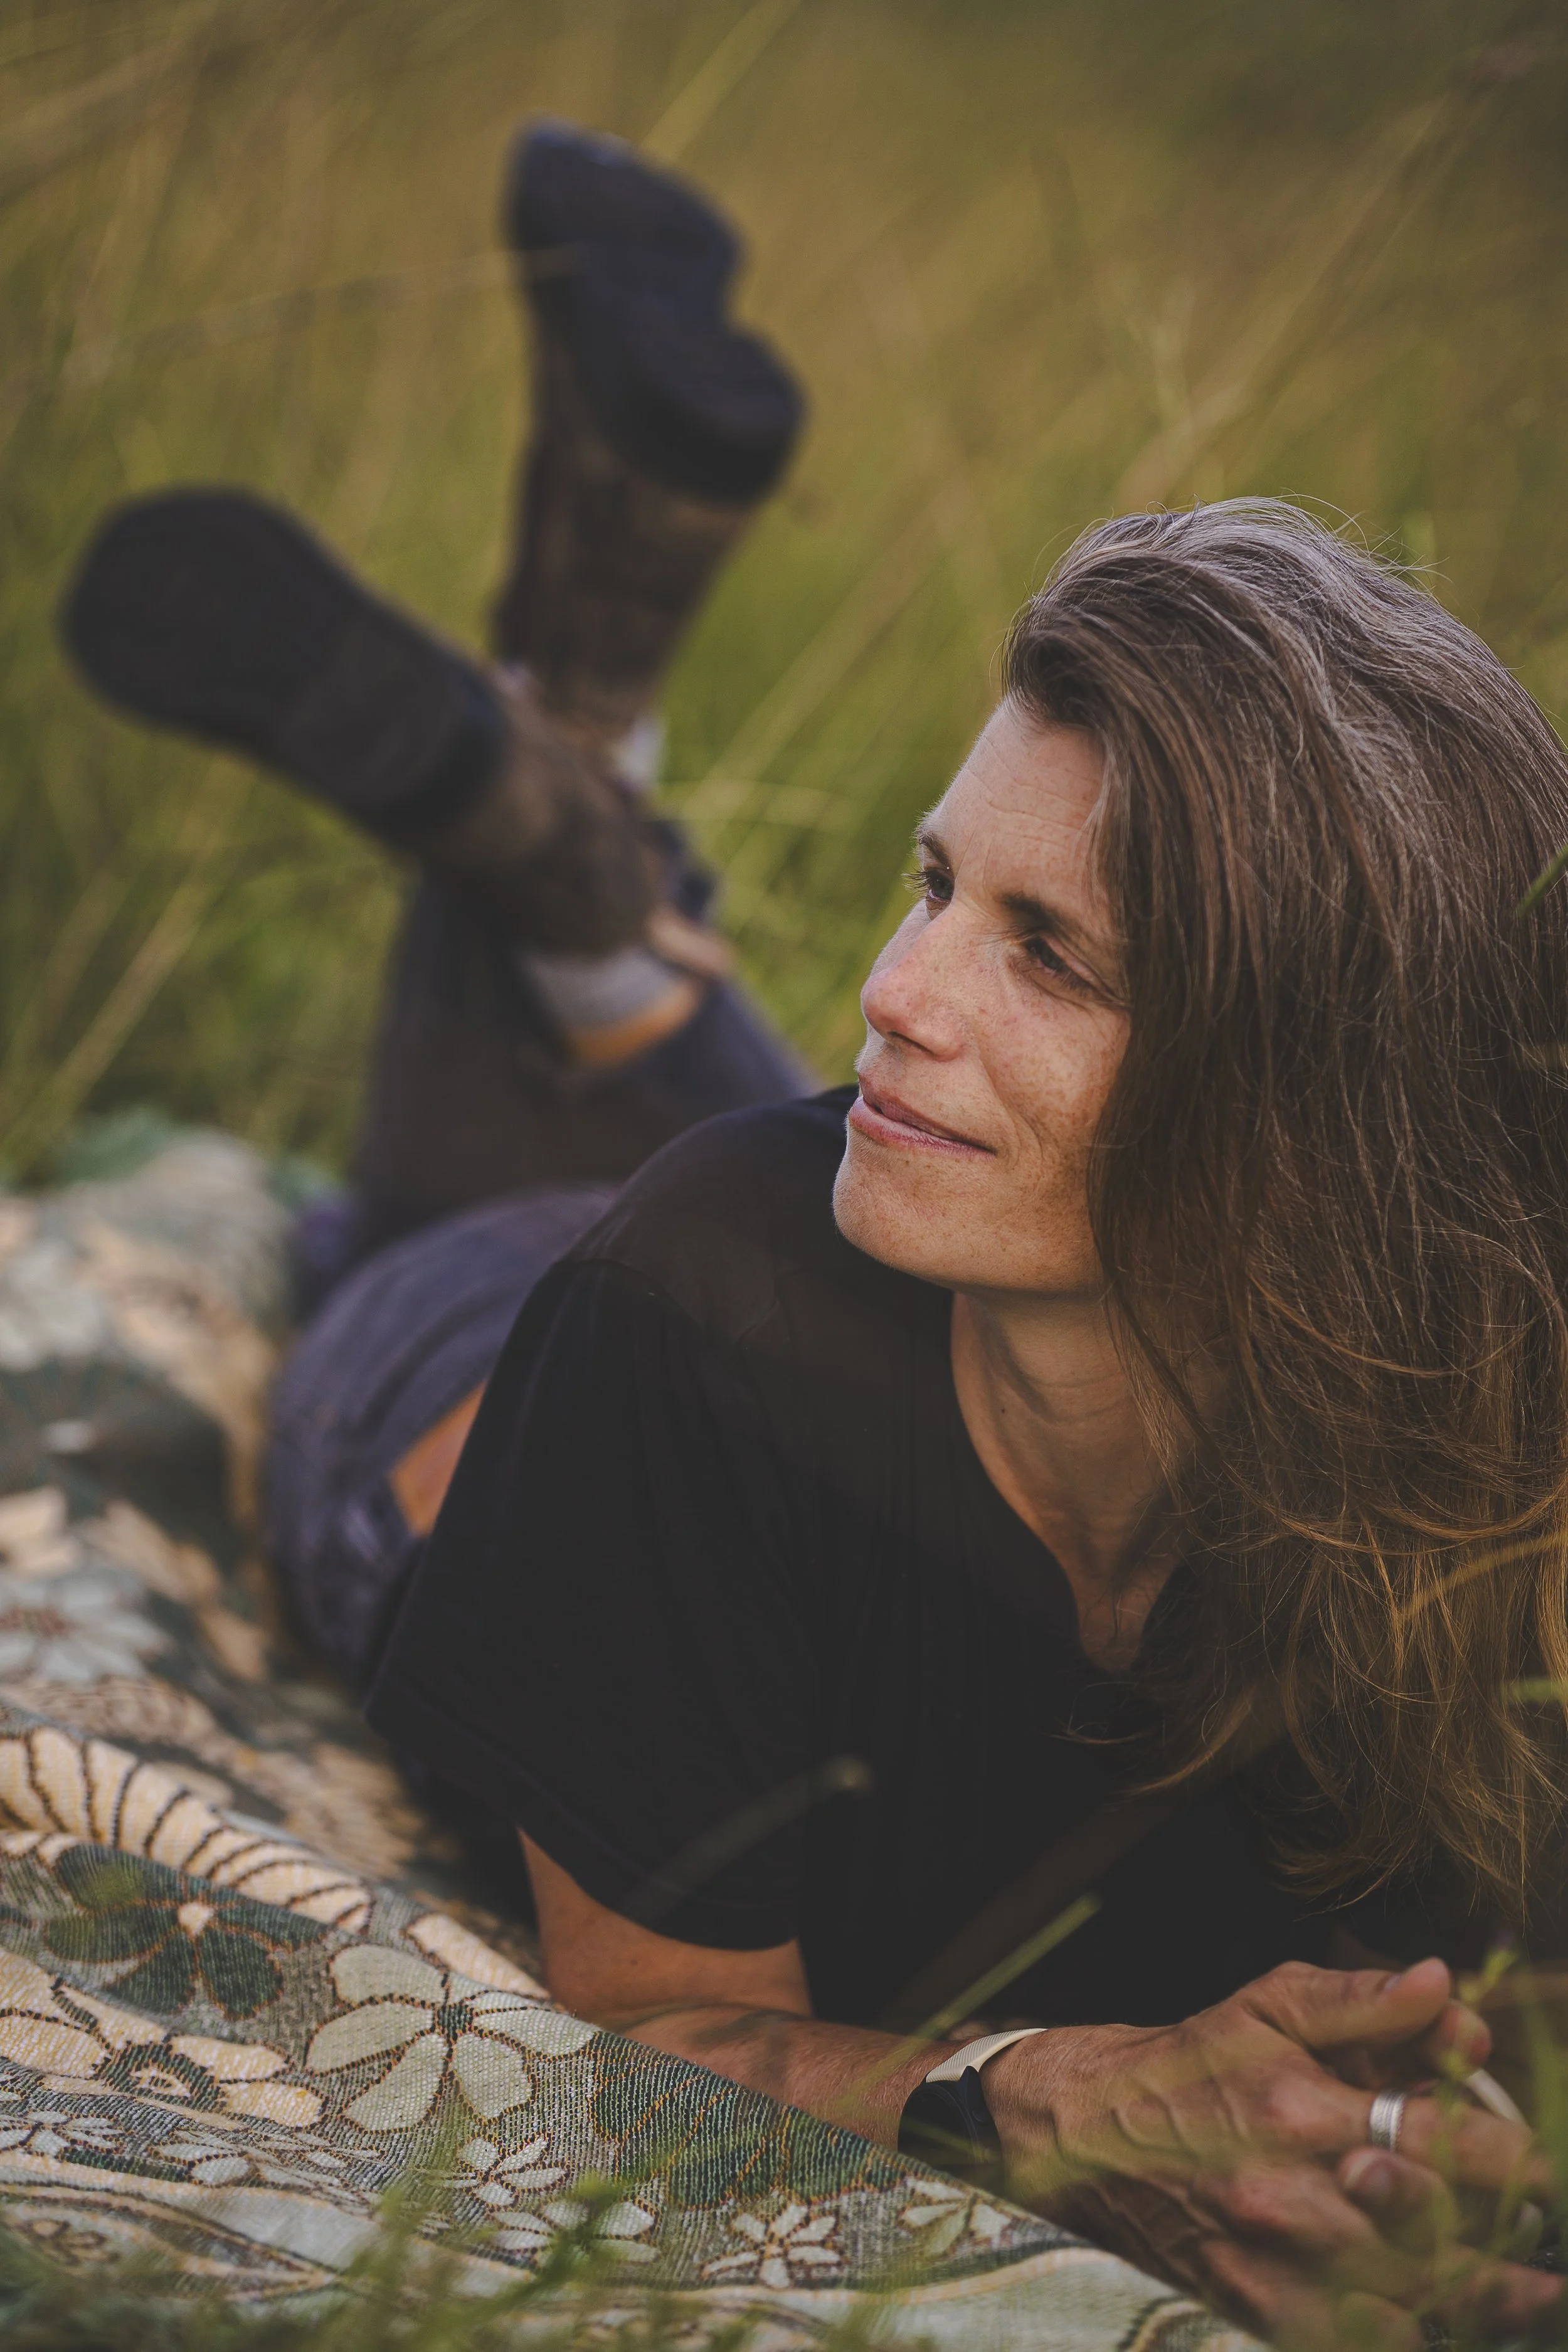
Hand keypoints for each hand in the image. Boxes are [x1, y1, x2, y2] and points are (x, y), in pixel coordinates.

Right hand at [987, 1958, 1560, 2349]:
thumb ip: (1365, 2000)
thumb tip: (1445, 1985)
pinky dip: (1405, 2334)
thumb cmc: (1196, 2062)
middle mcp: (1292, 2194)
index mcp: (1302, 2108)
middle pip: (1438, 2238)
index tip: (1546, 2166)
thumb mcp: (1271, 2003)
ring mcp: (1274, 2263)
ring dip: (1478, 2301)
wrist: (1093, 2134)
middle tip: (1547, 2252)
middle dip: (1509, 2245)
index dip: (1514, 2159)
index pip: (1442, 2142)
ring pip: (1408, 2304)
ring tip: (1529, 2295)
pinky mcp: (1257, 2310)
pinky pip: (1352, 2344)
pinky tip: (1437, 2321)